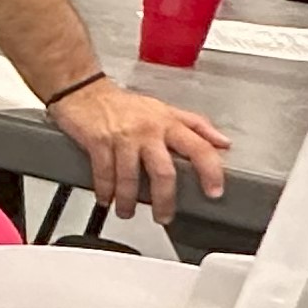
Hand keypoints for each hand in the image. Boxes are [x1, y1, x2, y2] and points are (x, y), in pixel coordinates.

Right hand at [50, 79, 229, 221]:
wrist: (84, 91)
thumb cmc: (124, 104)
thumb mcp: (166, 110)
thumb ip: (197, 126)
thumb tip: (223, 142)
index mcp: (168, 123)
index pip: (199, 147)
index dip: (210, 171)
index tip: (214, 192)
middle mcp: (148, 131)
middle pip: (164, 171)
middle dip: (164, 200)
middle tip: (164, 216)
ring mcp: (123, 137)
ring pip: (131, 178)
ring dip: (129, 201)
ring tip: (127, 212)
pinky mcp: (99, 142)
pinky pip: (105, 173)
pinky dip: (106, 191)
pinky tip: (106, 199)